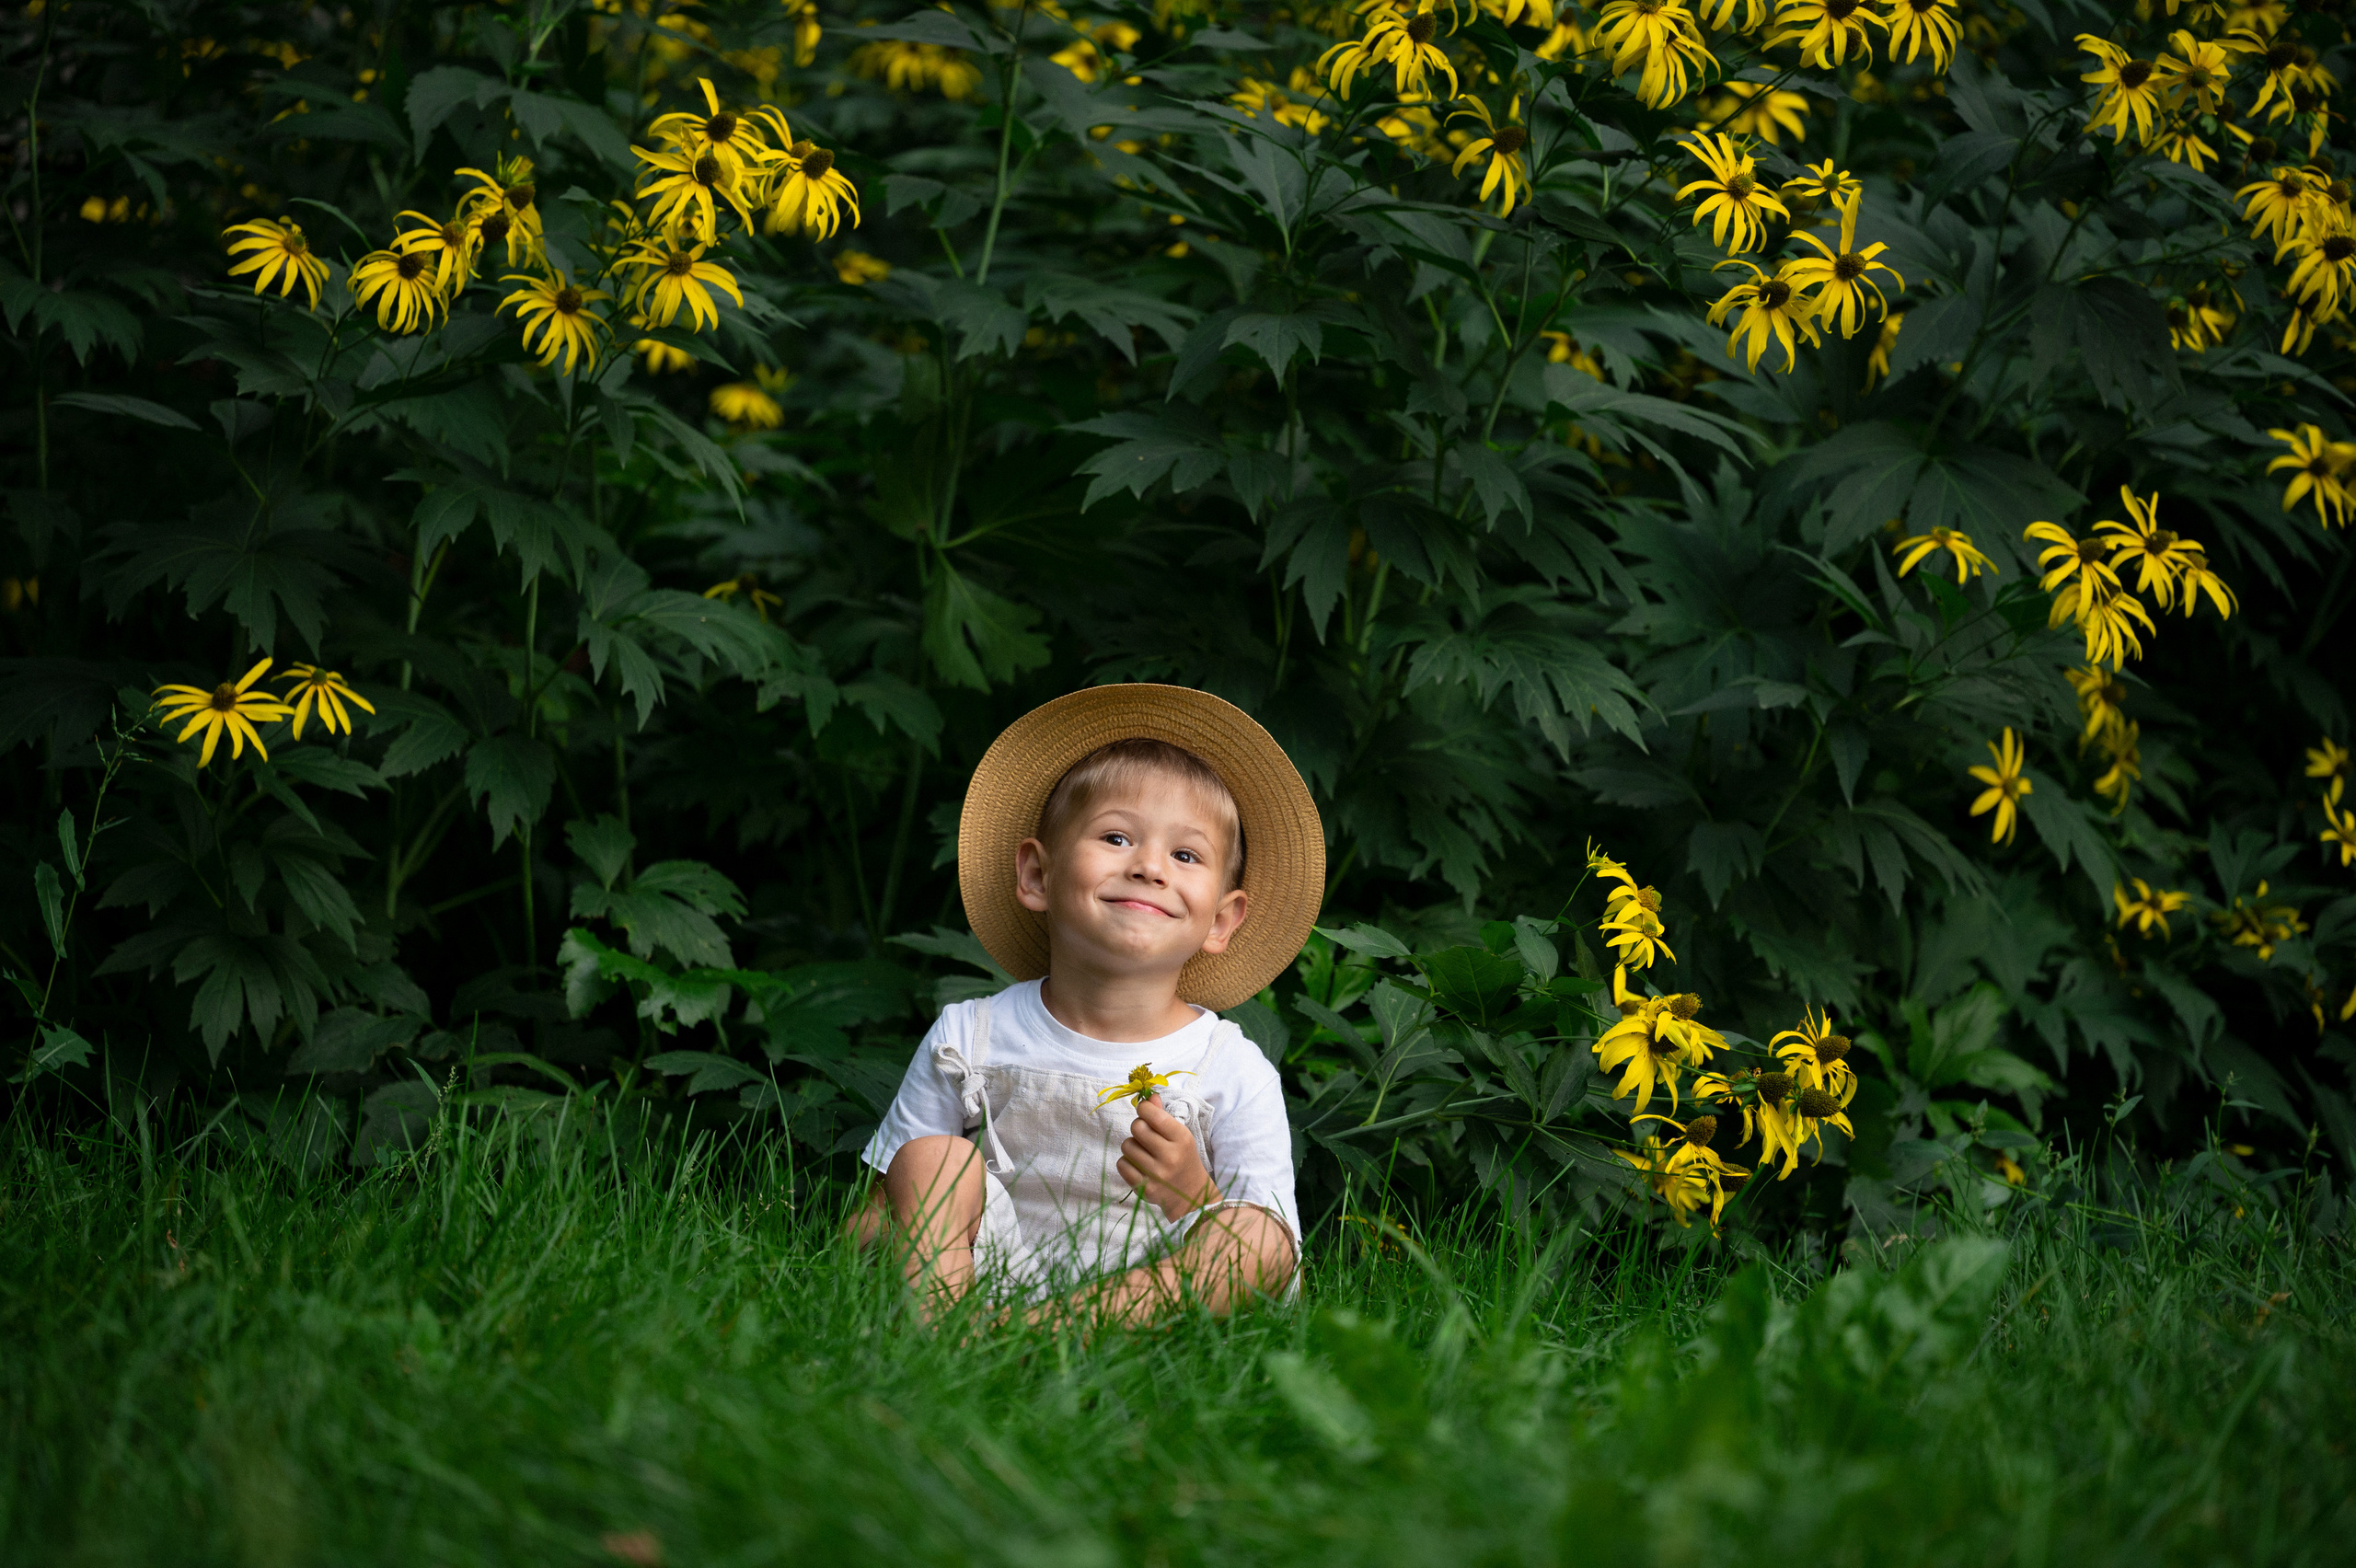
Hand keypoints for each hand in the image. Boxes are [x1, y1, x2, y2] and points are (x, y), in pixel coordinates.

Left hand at [1118, 1094, 1218, 1221]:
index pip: (1151, 1114)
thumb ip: (1162, 1115)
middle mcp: (1170, 1156)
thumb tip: (1148, 1096)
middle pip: (1136, 1127)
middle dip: (1138, 1127)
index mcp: (1181, 1138)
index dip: (1144, 1109)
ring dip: (1132, 1146)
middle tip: (1146, 1135)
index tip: (1145, 1112)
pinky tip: (1139, 1165)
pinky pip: (1122, 1164)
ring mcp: (1156, 1174)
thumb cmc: (1183, 1159)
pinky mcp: (1144, 1188)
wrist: (1190, 1196)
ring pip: (1127, 1145)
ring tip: (1144, 1152)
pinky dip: (1127, 1162)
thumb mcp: (1180, 1135)